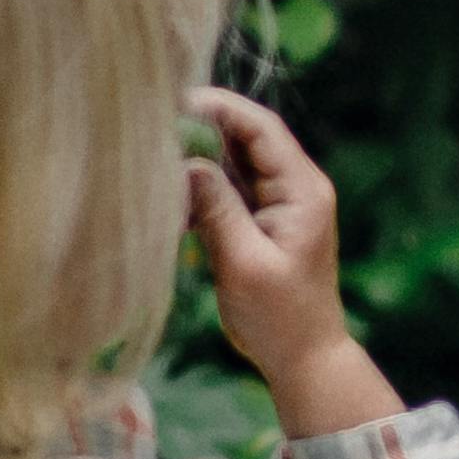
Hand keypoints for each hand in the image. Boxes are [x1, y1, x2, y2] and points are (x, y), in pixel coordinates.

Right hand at [187, 90, 401, 439]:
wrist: (303, 357)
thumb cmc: (279, 317)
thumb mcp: (244, 262)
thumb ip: (217, 209)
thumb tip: (186, 163)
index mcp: (302, 189)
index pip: (260, 128)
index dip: (220, 108)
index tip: (175, 100)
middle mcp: (294, 187)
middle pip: (245, 139)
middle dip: (202, 130)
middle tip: (154, 127)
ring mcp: (278, 204)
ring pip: (232, 164)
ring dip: (197, 162)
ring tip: (155, 159)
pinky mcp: (261, 222)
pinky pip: (228, 191)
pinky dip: (200, 191)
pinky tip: (171, 201)